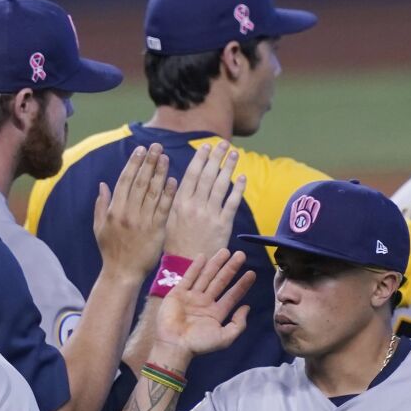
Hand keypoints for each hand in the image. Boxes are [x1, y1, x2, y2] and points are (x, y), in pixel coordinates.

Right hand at [94, 144, 176, 281]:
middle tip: (156, 146)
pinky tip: (173, 180)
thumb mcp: (99, 228)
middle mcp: (128, 213)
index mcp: (114, 210)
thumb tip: (102, 185)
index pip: (125, 181)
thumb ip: (101, 205)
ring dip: (160, 173)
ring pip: (153, 192)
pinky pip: (163, 209)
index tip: (141, 150)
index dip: (133, 164)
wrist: (122, 273)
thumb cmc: (111, 251)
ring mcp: (143, 222)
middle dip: (148, 162)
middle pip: (140, 182)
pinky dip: (168, 194)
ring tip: (166, 157)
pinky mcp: (156, 231)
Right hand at [152, 249, 255, 362]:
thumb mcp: (225, 338)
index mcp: (216, 313)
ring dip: (216, 263)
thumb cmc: (200, 343)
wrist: (175, 345)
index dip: (242, 284)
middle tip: (241, 255)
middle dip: (231, 268)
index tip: (252, 273)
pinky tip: (203, 257)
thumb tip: (247, 307)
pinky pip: (188, 277)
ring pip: (206, 276)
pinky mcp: (178, 293)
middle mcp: (205, 302)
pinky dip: (195, 267)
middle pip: (221, 281)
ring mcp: (192, 297)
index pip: (232, 295)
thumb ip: (238, 324)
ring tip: (226, 251)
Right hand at [165, 142, 245, 259]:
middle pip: (208, 175)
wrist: (185, 266)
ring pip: (221, 186)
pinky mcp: (223, 225)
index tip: (206, 147)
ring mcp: (210, 215)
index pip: (192, 174)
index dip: (200, 158)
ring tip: (234, 154)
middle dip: (216, 157)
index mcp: (180, 202)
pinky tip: (242, 177)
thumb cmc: (174, 244)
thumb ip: (174, 200)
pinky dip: (238, 189)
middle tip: (224, 144)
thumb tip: (178, 181)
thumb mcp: (168, 219)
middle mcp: (195, 206)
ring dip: (229, 167)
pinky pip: (232, 203)